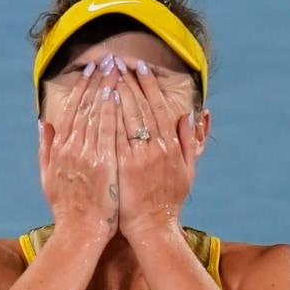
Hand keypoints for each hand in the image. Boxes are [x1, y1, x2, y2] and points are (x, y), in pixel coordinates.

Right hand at [39, 65, 119, 237]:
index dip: (83, 88)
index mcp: (60, 149)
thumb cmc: (68, 208)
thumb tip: (43, 123)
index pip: (72, 110)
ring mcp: (86, 154)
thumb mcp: (48, 177)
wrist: (80, 232)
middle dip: (97, 81)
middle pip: (86, 106)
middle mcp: (71, 148)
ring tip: (117, 68)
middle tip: (107, 59)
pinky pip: (108, 130)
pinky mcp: (102, 163)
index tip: (92, 71)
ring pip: (96, 113)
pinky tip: (118, 93)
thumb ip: (45, 148)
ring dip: (107, 88)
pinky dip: (111, 110)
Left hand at [113, 59, 197, 241]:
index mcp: (171, 146)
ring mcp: (138, 157)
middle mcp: (156, 148)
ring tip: (107, 73)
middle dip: (129, 82)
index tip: (139, 68)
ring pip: (127, 117)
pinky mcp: (123, 168)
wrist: (153, 228)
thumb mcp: (187, 170)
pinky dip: (109, 118)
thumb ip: (189, 142)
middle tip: (119, 62)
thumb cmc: (169, 201)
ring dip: (117, 93)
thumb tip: (188, 116)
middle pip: (140, 107)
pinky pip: (114, 137)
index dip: (148, 86)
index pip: (157, 107)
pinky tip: (100, 101)